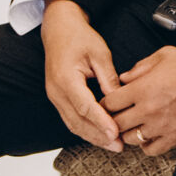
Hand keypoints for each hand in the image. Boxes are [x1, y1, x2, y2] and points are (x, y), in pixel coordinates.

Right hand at [41, 0, 122, 150]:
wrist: (59, 29)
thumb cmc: (78, 37)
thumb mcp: (99, 53)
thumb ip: (109, 77)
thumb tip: (120, 100)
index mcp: (66, 79)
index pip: (85, 106)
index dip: (101, 122)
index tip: (115, 133)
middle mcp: (56, 91)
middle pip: (77, 121)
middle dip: (98, 136)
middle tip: (118, 146)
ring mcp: (54, 96)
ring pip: (73, 124)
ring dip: (92, 136)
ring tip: (112, 145)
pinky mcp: (58, 98)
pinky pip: (71, 119)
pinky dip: (86, 129)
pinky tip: (101, 135)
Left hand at [98, 45, 175, 157]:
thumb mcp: (164, 55)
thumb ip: (139, 67)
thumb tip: (123, 78)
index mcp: (143, 88)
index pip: (109, 103)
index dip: (105, 103)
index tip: (108, 102)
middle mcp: (148, 110)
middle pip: (116, 123)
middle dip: (113, 119)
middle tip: (117, 115)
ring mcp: (161, 126)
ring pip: (130, 139)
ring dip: (128, 132)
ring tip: (132, 125)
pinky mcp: (174, 137)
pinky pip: (150, 150)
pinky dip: (146, 145)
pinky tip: (149, 135)